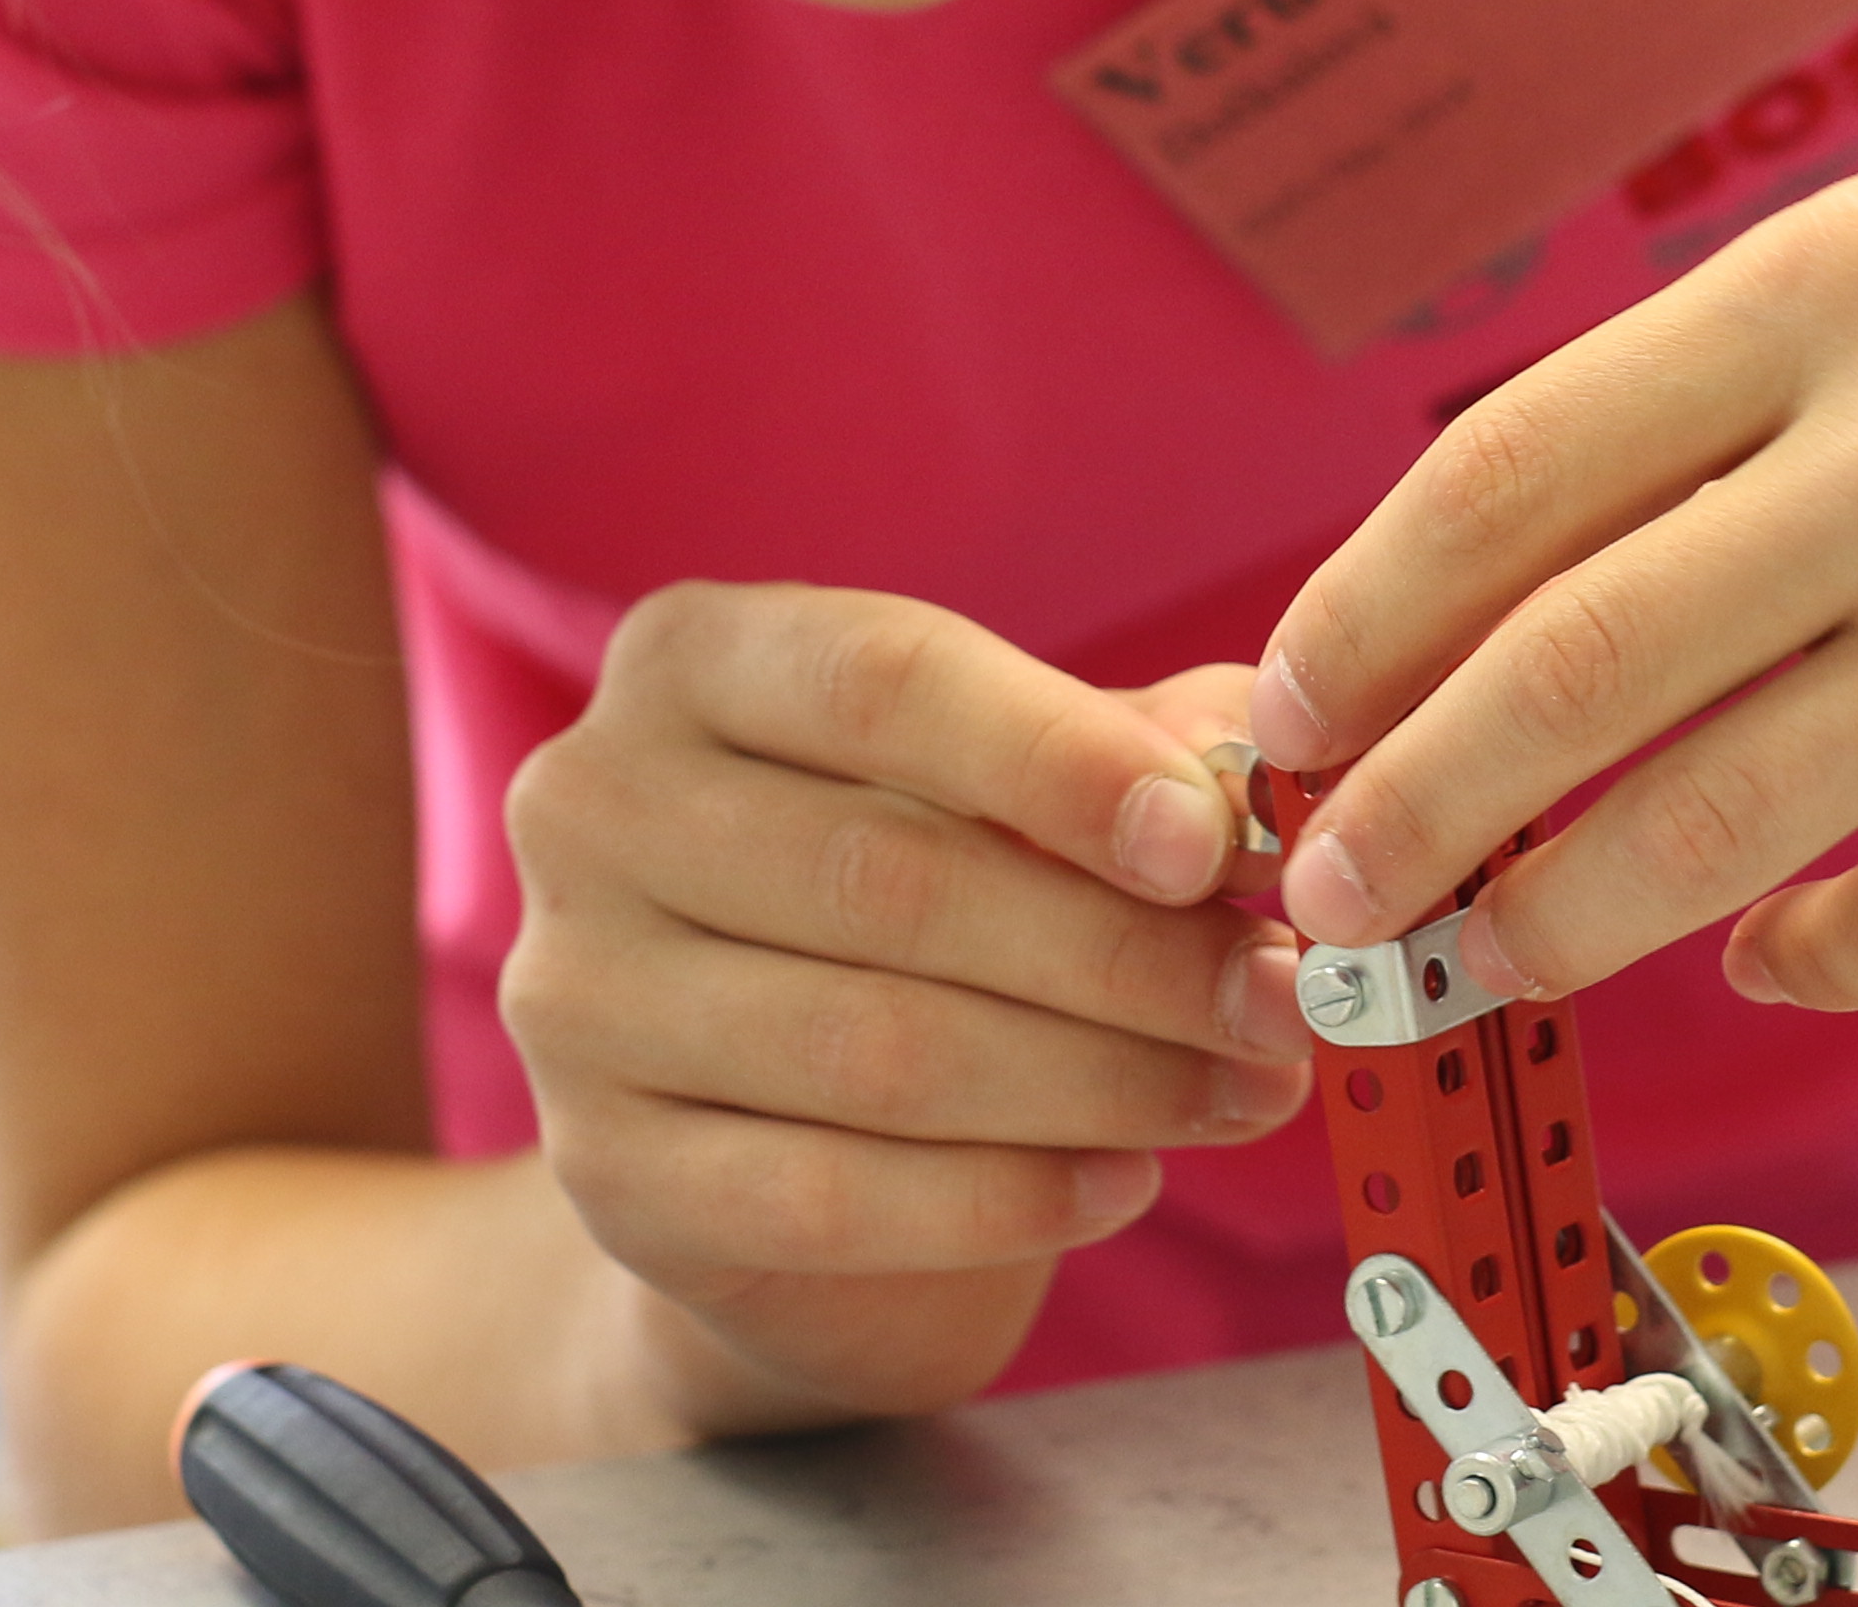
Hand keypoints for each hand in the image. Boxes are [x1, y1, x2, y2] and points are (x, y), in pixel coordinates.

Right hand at [498, 585, 1309, 1428]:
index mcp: (691, 658)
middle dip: (1121, 950)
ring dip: (1101, 1079)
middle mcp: (594, 805)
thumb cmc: (922, 906)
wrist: (768, 1134)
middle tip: (1283, 997)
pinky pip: (833, 1197)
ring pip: (875, 1049)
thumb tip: (1271, 784)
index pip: (879, 679)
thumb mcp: (1022, 785)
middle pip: (887, 877)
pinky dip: (1008, 1199)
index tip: (1212, 842)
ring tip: (1248, 1087)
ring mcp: (574, 998)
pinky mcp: (607, 1175)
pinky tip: (1129, 1180)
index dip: (1057, 759)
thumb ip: (1142, 753)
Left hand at [1246, 169, 1857, 1012]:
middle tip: (1324, 892)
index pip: (1514, 467)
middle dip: (1406, 802)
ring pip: (1713, 814)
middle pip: (1573, 660)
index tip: (1276, 709)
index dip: (1364, 610)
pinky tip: (1766, 956)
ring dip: (1557, 910)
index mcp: (1852, 277)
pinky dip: (1804, 953)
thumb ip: (1743, 416)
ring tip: (1479, 956)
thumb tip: (1496, 591)